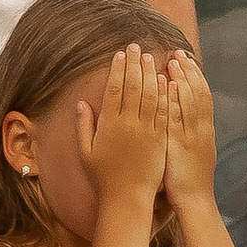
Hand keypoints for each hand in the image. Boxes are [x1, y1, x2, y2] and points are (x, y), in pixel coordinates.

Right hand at [75, 43, 169, 205]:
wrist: (127, 198)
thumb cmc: (103, 177)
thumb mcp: (86, 152)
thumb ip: (83, 126)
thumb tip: (82, 103)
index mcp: (109, 125)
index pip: (114, 89)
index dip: (118, 69)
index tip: (120, 54)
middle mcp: (129, 124)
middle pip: (133, 86)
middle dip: (135, 64)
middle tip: (136, 47)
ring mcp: (147, 131)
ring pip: (150, 95)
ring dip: (150, 74)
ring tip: (151, 57)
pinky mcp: (161, 139)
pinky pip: (164, 112)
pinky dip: (164, 94)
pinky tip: (165, 81)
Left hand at [161, 49, 218, 202]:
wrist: (195, 201)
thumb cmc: (191, 179)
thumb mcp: (195, 150)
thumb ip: (190, 130)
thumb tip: (182, 111)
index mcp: (204, 130)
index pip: (202, 95)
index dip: (195, 76)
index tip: (185, 58)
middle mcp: (201, 129)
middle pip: (197, 93)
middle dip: (188, 72)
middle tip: (178, 52)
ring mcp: (191, 136)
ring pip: (189, 102)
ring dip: (182, 80)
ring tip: (173, 62)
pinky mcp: (179, 145)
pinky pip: (177, 119)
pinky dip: (175, 101)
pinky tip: (169, 86)